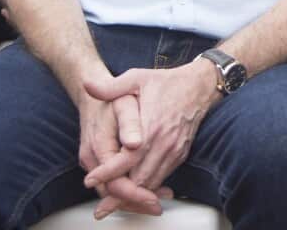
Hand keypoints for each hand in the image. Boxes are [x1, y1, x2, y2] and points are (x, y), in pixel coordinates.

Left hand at [83, 59, 219, 207]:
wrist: (199, 86)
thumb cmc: (166, 82)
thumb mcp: (136, 78)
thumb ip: (110, 87)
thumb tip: (87, 84)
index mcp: (150, 127)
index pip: (126, 158)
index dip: (107, 172)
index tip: (89, 179)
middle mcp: (163, 143)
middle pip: (139, 178)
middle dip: (119, 195)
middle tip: (101, 207)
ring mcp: (173, 151)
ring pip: (151, 182)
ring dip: (134, 195)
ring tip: (114, 204)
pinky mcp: (180, 154)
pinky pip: (162, 177)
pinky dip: (148, 186)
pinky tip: (136, 190)